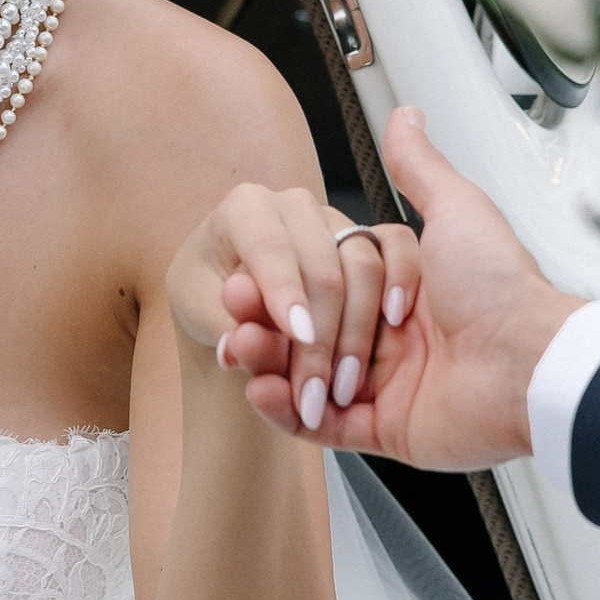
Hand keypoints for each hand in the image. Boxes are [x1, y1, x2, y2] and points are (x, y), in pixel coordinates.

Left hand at [167, 181, 409, 436]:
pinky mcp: (370, 235)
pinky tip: (394, 321)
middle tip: (313, 393)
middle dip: (320, 336)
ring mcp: (337, 218)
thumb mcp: (198, 307)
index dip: (285, 292)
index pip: (269, 247)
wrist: (229, 288)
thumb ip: (218, 323)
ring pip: (362, 264)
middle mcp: (295, 206)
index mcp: (246, 209)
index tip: (298, 335)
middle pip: (321, 265)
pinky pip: (397, 247)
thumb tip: (236, 346)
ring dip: (357, 331)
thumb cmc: (209, 293)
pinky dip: (401, 280)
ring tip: (344, 388)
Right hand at [224, 108, 586, 471]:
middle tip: (240, 314)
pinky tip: (263, 390)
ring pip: (308, 377)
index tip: (253, 278)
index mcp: (405, 290)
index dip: (289, 282)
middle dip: (269, 325)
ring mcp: (389, 386)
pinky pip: (325, 427)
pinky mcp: (387, 430)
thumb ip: (420, 169)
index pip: (327, 283)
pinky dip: (287, 412)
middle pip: (310, 331)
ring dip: (269, 364)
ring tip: (242, 350)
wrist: (528, 364)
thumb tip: (405, 117)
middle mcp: (395, 337)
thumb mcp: (457, 210)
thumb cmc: (500, 289)